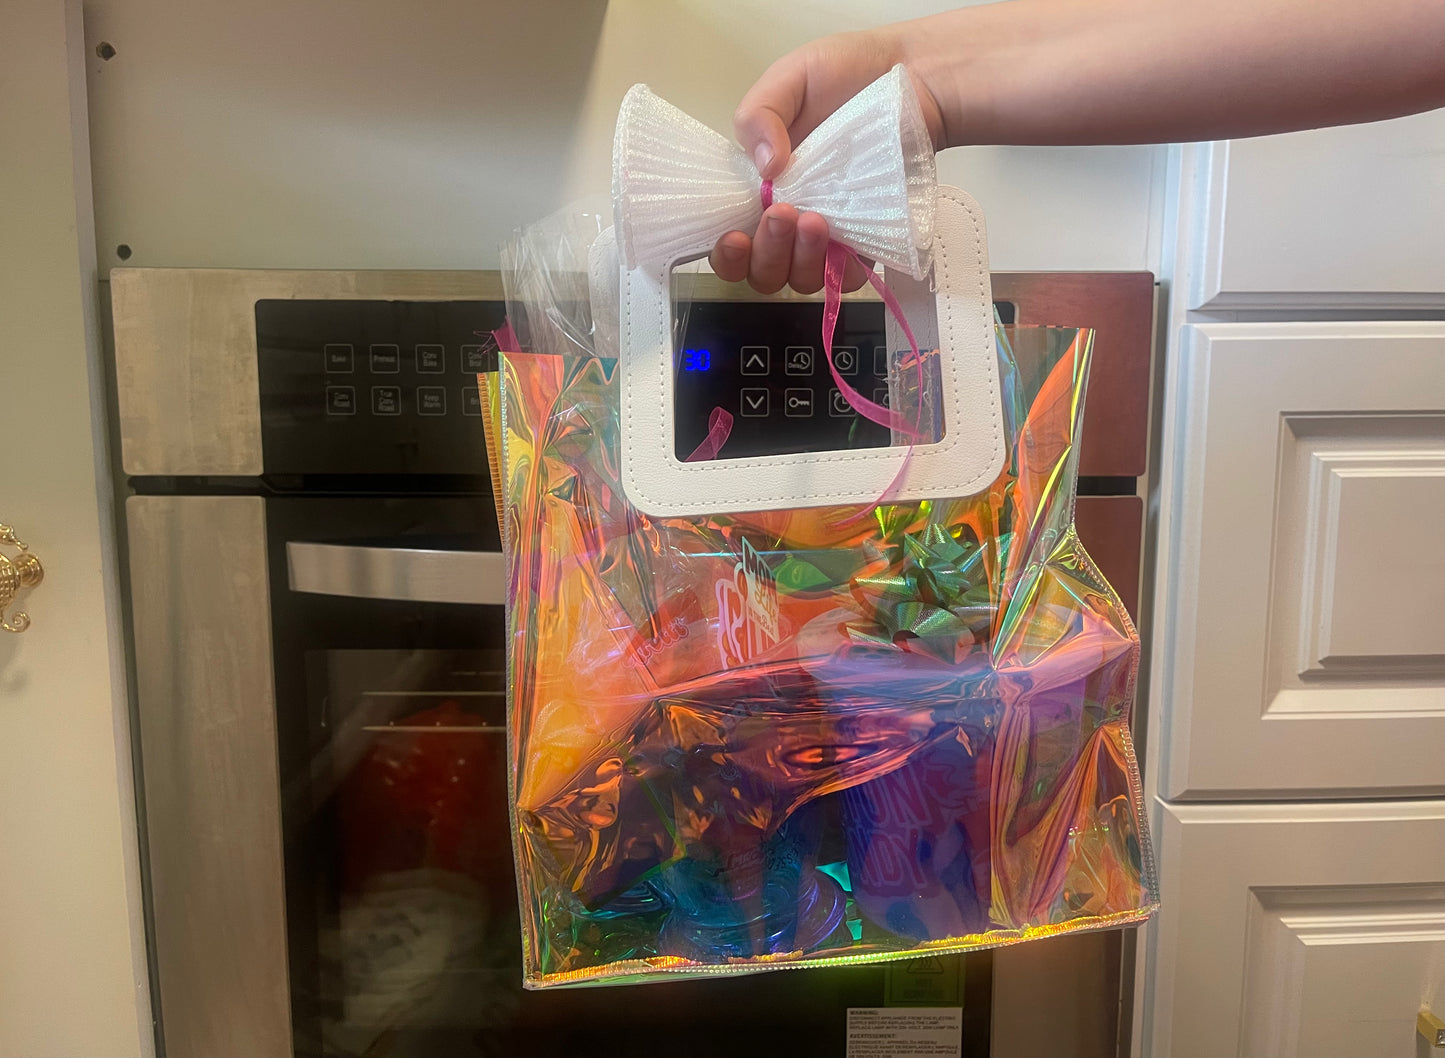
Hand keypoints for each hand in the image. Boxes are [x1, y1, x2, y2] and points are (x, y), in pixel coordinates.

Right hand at [708, 29, 947, 294]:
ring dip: (800, 259)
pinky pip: (846, 278)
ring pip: (799, 279)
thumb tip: (765, 168)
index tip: (735, 236)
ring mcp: (825, 237)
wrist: (912, 77)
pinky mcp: (863, 243)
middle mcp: (787, 221)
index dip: (727, 254)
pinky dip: (838, 269)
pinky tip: (841, 240)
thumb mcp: (790, 78)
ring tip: (815, 220)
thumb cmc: (845, 75)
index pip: (730, 242)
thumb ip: (760, 115)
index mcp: (757, 188)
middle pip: (762, 271)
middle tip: (784, 213)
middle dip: (766, 252)